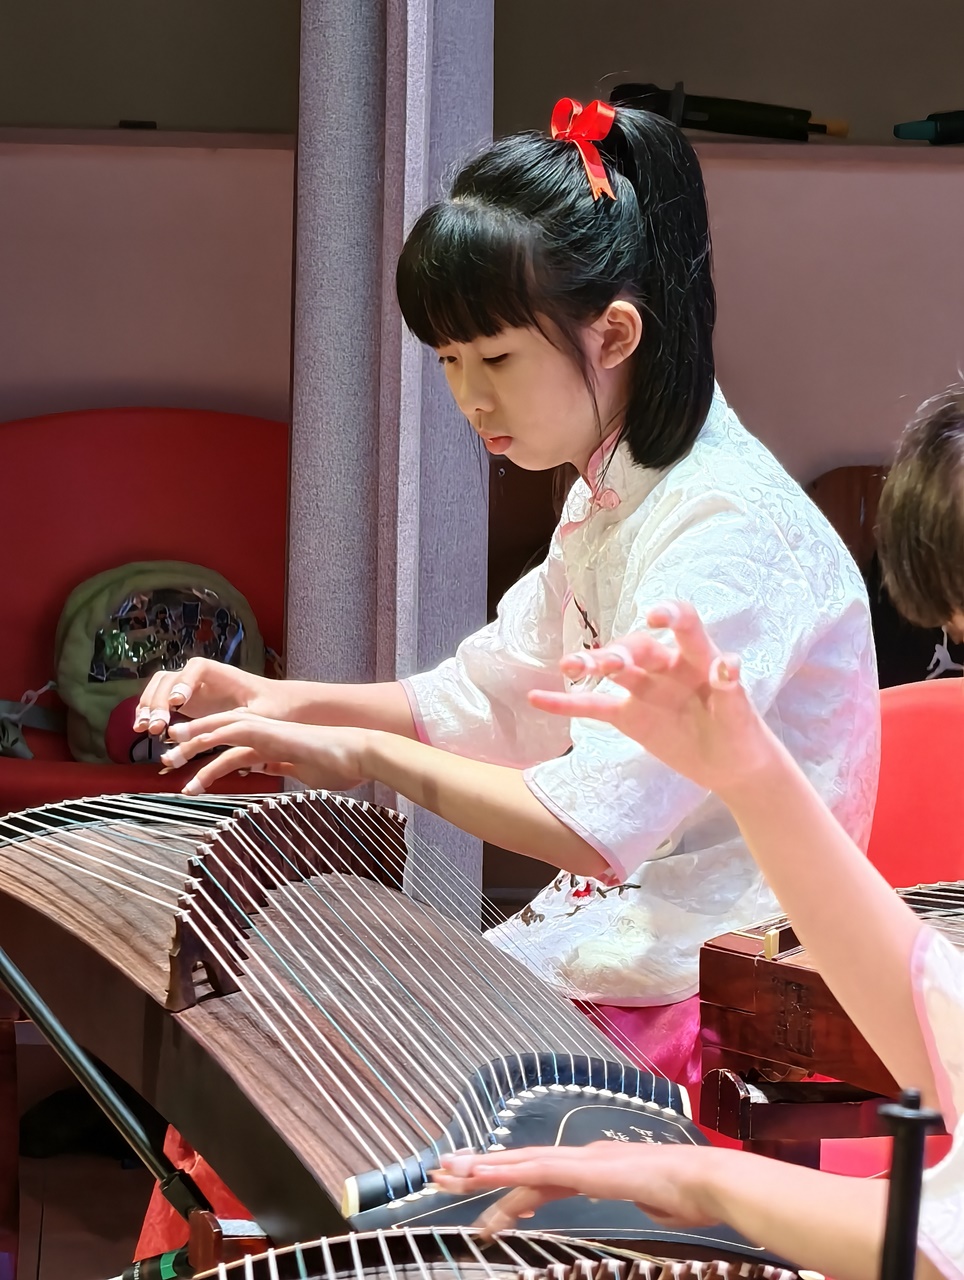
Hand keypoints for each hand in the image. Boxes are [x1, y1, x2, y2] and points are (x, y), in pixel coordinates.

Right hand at [134, 659, 278, 735]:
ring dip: (148, 706)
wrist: (277, 705)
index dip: (185, 682)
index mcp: (222, 673)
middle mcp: (202, 676)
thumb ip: (245, 720)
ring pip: (160, 688)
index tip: (179, 702)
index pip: (197, 668)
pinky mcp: (187, 701)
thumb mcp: (264, 714)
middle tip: (157, 725)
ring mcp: (191, 687)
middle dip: (159, 700)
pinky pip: (160, 702)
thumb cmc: (273, 707)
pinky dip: (149, 713)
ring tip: (144, 728)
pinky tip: (143, 729)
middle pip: (170, 678)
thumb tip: (224, 729)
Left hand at [159, 710, 370, 794]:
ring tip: (168, 760)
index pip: (231, 748)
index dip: (207, 759)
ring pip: (217, 731)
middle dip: (190, 747)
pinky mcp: (268, 734)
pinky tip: (189, 750)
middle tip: (165, 761)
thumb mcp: (301, 770)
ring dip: (190, 745)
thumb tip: (264, 768)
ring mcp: (265, 730)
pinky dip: (208, 741)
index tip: (188, 775)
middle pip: (216, 733)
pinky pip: (231, 736)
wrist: (358, 754)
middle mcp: (263, 731)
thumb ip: (280, 765)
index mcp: (269, 742)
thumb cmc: (336, 766)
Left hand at [432, 1142, 723, 1234]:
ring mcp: (583, 1160)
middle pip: (519, 1163)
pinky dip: (506, 1170)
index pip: (539, 1173)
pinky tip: (484, 1173)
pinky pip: (537, 1170)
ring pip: (519, 1163)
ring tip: (447, 1173)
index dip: (506, 1177)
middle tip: (441, 1172)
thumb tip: (647, 1206)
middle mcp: (582, 1157)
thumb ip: (641, 1202)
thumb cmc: (690, 1195)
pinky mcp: (585, 1169)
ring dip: (481, 1168)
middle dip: (479, 1168)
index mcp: (595, 1166)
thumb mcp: (655, 1205)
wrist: (707, 1181)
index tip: (478, 1183)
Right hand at [528, 602, 776, 801]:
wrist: (731, 765)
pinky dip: (568, 703)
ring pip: (614, 670)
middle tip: (607, 664)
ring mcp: (644, 689)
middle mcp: (667, 666)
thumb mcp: (741, 716)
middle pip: (639, 648)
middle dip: (621, 652)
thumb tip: (729, 663)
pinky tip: (538, 698)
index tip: (655, 618)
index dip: (670, 616)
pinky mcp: (629, 716)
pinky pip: (594, 707)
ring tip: (569, 666)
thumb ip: (732, 690)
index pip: (684, 625)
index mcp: (698, 658)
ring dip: (592, 664)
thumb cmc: (742, 734)